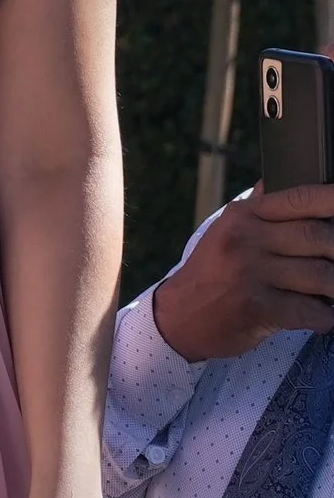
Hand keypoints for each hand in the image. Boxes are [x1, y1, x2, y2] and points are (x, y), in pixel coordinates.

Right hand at [156, 184, 333, 361]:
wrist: (179, 316)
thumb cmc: (213, 272)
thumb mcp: (227, 231)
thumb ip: (258, 209)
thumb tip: (281, 181)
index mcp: (243, 216)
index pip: (299, 199)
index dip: (331, 199)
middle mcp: (246, 240)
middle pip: (317, 236)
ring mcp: (250, 274)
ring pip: (320, 275)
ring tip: (332, 290)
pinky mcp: (257, 308)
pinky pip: (309, 311)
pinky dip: (324, 316)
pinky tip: (323, 315)